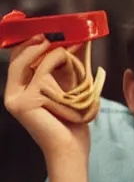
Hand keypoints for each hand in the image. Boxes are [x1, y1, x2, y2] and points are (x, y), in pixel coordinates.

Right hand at [4, 37, 88, 160]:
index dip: (29, 44)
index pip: (18, 61)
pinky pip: (42, 75)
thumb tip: (72, 43)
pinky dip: (58, 67)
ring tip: (69, 49)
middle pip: (19, 59)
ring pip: (33, 64)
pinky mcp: (24, 102)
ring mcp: (15, 98)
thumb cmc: (71, 123)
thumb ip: (63, 69)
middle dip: (36, 43)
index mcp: (19, 91)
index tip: (45, 32)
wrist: (71, 149)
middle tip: (54, 33)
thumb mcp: (67, 90)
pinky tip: (69, 66)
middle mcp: (13, 94)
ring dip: (53, 55)